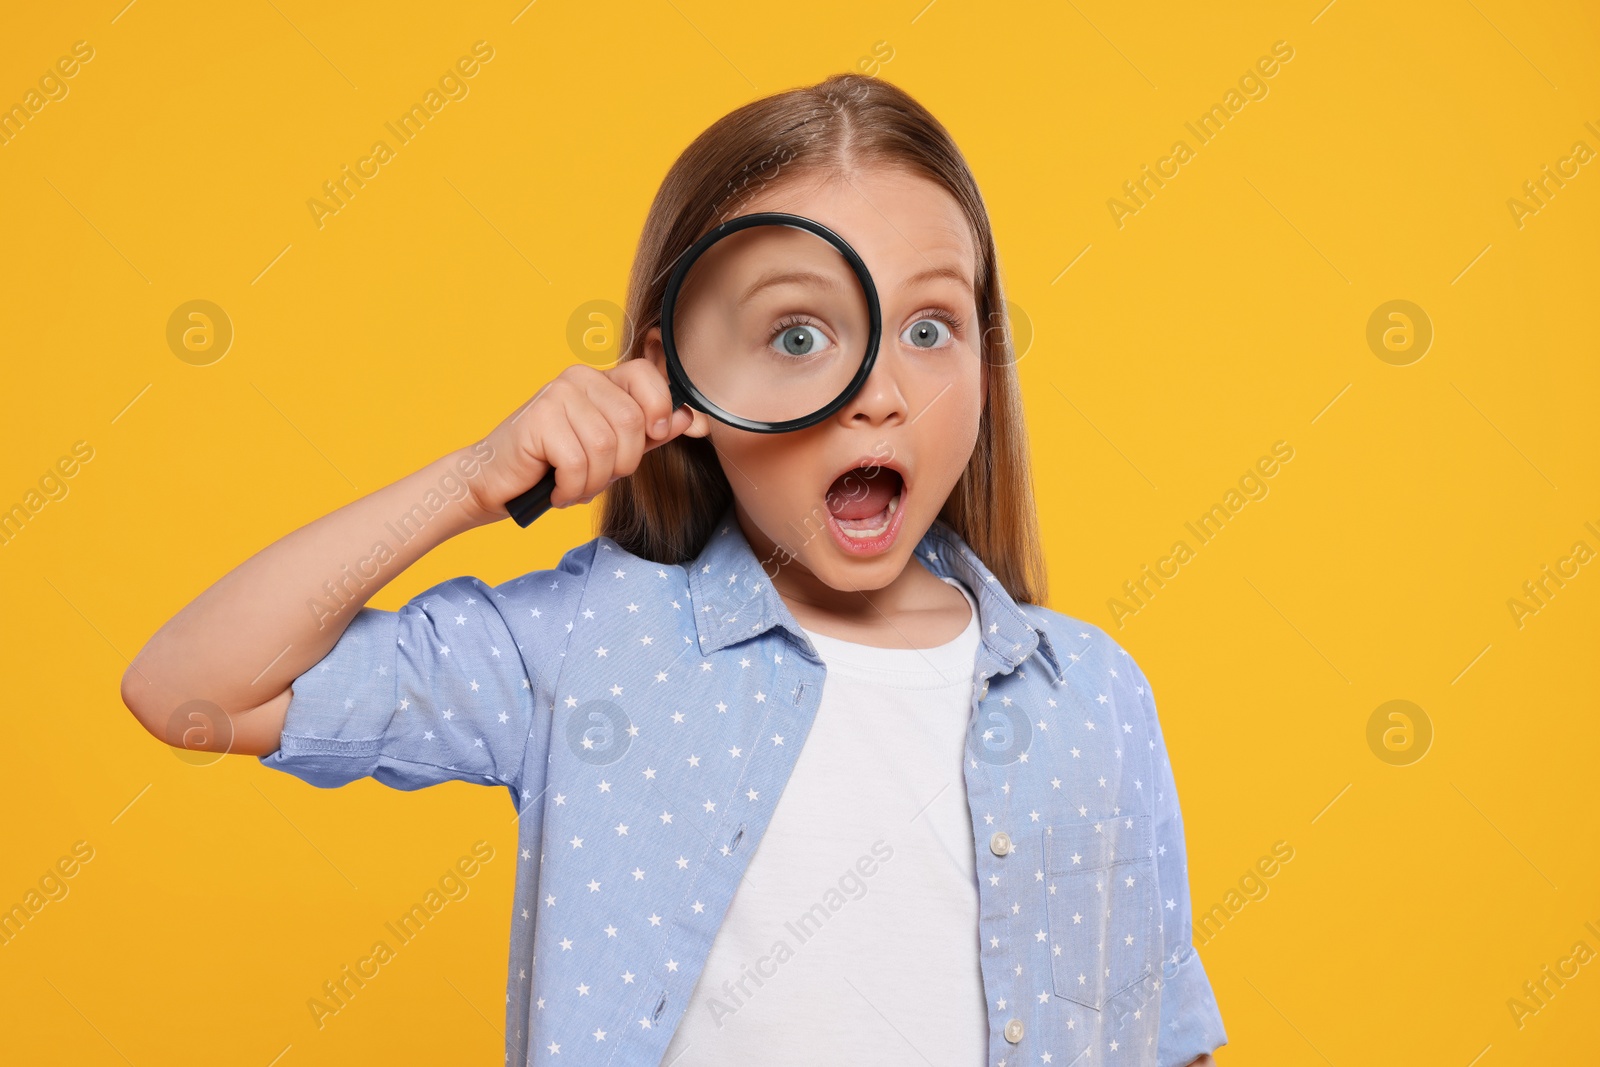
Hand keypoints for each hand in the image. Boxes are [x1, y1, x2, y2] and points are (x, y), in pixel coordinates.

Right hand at [466, 359, 696, 519]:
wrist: (493, 481)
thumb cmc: (552, 466)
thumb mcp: (611, 450)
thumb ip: (649, 432)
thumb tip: (690, 418)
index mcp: (599, 380)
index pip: (647, 376)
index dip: (660, 409)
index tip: (654, 437)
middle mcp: (579, 378)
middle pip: (633, 422)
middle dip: (622, 465)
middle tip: (596, 478)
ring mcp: (558, 395)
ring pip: (607, 448)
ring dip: (594, 482)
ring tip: (573, 486)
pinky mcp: (540, 418)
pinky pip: (579, 463)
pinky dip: (572, 488)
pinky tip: (556, 489)